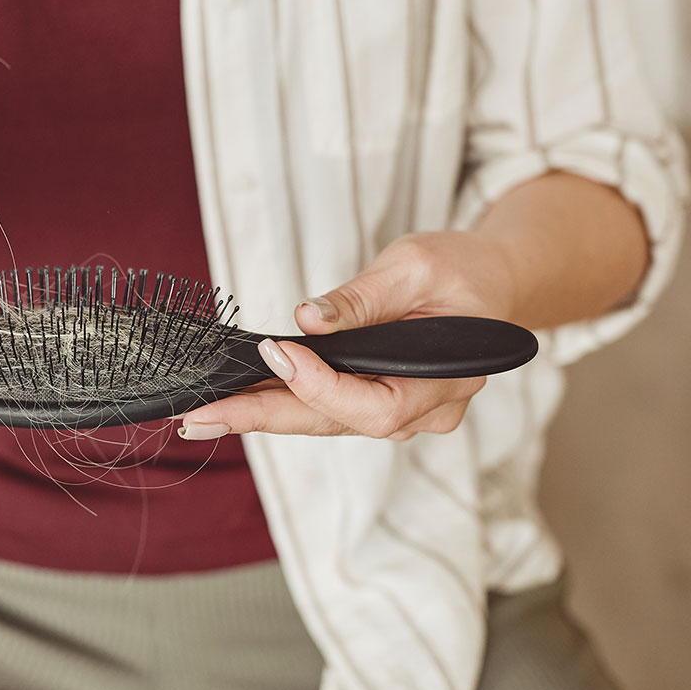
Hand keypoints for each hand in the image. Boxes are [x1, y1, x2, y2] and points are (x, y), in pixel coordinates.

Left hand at [178, 232, 517, 440]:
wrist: (491, 282)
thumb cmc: (462, 270)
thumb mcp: (416, 265)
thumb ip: (364, 298)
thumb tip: (308, 319)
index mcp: (447, 379)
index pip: (377, 404)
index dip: (320, 385)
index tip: (276, 352)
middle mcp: (424, 410)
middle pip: (335, 424)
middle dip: (263, 418)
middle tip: (199, 417)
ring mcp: (401, 413)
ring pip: (323, 422)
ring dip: (261, 415)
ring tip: (203, 414)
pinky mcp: (376, 402)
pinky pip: (324, 410)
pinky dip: (279, 403)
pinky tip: (235, 400)